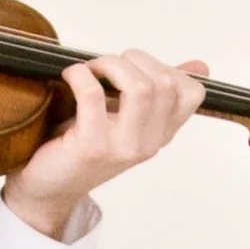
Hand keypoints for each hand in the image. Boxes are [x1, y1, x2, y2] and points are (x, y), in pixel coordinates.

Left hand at [1, 48, 209, 237]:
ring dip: (111, 64)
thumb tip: (200, 67)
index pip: (192, 94)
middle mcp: (148, 143)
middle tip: (106, 66)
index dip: (166, 67)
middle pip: (165, 84)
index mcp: (161, 134)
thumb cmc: (84, 145)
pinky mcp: (92, 146)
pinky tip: (72, 77)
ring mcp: (123, 147)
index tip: (138, 68)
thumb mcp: (128, 118)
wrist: (49, 188)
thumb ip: (158, 92)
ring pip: (140, 88)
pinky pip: (93, 93)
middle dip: (133, 60)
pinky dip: (80, 74)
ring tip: (92, 69)